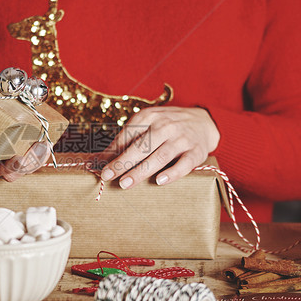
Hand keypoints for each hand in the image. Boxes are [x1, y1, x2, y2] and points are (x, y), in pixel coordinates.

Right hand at [0, 66, 50, 180]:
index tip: (17, 156)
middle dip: (23, 163)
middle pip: (5, 171)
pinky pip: (22, 168)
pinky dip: (34, 161)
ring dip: (32, 163)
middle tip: (39, 147)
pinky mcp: (8, 164)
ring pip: (15, 173)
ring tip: (45, 147)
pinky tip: (46, 147)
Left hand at [98, 106, 218, 188]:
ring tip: (126, 183)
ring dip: (141, 170)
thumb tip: (97, 160)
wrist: (203, 121)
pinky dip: (173, 172)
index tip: (99, 167)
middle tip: (108, 176)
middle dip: (123, 162)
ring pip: (160, 156)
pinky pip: (185, 163)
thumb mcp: (146, 125)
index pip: (128, 135)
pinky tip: (160, 181)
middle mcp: (166, 126)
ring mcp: (182, 139)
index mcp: (149, 117)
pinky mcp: (196, 151)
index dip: (112, 152)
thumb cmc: (166, 126)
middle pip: (142, 146)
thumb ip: (125, 141)